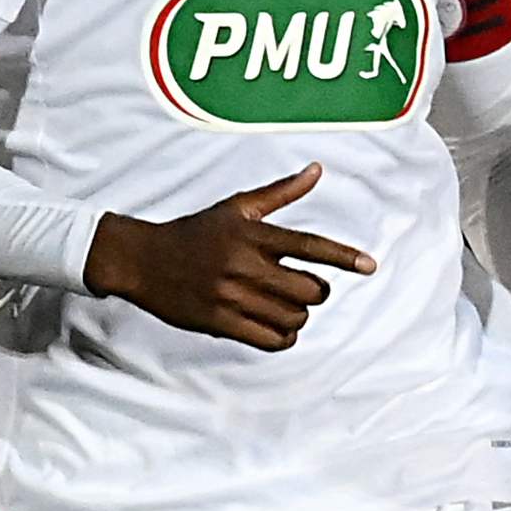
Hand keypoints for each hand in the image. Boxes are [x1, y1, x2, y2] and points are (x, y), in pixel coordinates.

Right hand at [84, 165, 373, 350]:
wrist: (140, 259)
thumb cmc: (194, 232)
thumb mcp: (235, 207)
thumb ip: (280, 193)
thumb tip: (316, 170)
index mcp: (252, 235)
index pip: (309, 246)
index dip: (344, 257)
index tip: (369, 266)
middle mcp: (243, 265)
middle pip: (310, 290)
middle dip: (316, 292)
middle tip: (304, 288)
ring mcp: (230, 296)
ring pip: (294, 317)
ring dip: (299, 315)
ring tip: (285, 306)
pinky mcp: (219, 322)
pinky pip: (270, 339)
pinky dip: (284, 338)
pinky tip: (279, 328)